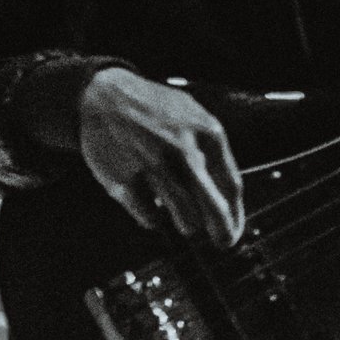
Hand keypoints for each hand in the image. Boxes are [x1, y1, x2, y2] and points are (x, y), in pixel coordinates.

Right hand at [78, 68, 244, 246]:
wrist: (104, 96)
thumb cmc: (156, 112)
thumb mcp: (193, 117)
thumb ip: (213, 153)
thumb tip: (230, 201)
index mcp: (206, 132)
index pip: (231, 185)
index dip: (235, 216)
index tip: (234, 232)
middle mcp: (181, 149)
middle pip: (212, 205)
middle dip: (221, 231)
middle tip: (223, 243)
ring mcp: (151, 164)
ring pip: (184, 217)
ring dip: (188, 224)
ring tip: (186, 221)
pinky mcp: (122, 180)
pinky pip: (149, 217)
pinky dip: (153, 218)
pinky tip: (152, 205)